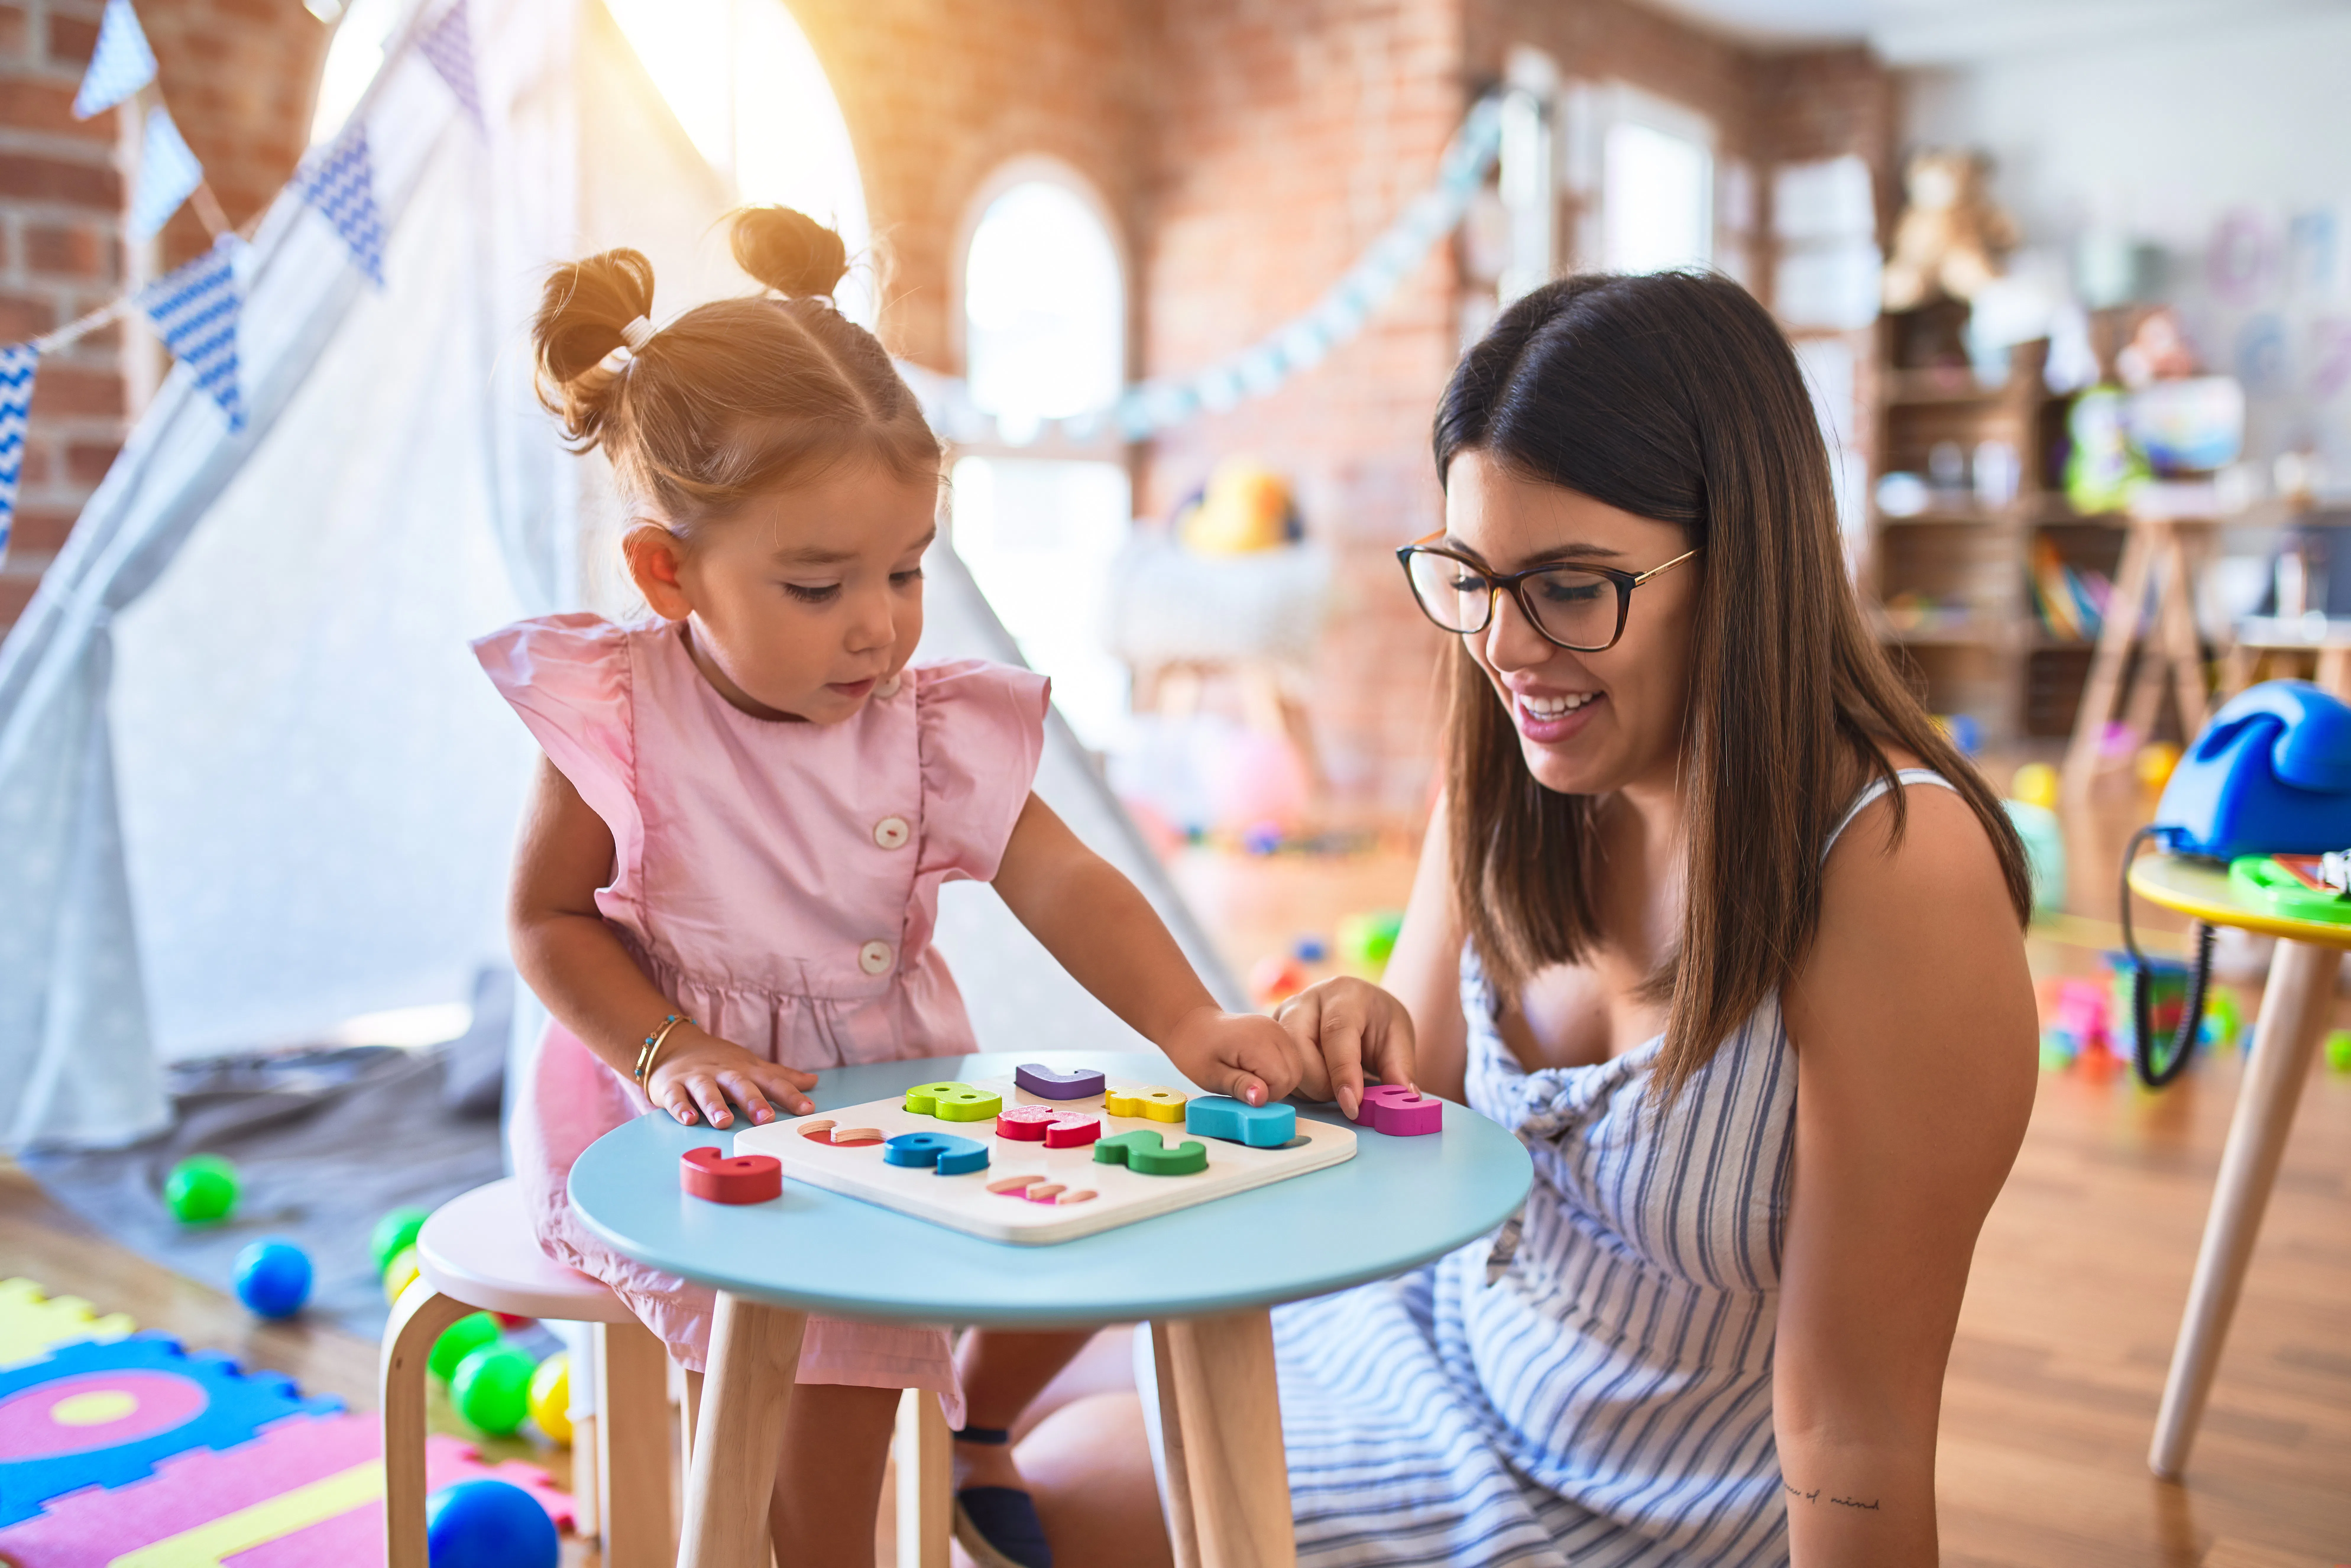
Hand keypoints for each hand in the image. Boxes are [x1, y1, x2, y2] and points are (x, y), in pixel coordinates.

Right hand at [644, 1026, 816, 1127]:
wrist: (673, 1045)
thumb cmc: (719, 1061)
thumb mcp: (750, 1066)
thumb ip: (780, 1077)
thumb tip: (813, 1082)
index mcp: (745, 1070)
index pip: (771, 1082)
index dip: (790, 1095)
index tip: (808, 1109)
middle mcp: (723, 1073)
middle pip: (740, 1085)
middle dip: (754, 1102)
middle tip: (766, 1119)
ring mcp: (696, 1078)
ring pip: (707, 1091)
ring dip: (715, 1106)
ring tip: (724, 1122)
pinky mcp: (671, 1086)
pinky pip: (676, 1097)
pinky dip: (680, 1108)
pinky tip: (688, 1120)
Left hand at [1160, 1006, 1311, 1107]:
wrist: (1193, 1026)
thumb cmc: (1196, 1051)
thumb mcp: (1211, 1075)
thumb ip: (1239, 1086)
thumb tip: (1261, 1098)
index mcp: (1258, 1040)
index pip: (1284, 1080)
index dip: (1266, 1093)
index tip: (1243, 1088)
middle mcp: (1274, 1031)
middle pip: (1295, 1074)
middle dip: (1274, 1087)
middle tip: (1245, 1083)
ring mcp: (1278, 1029)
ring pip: (1296, 1068)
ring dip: (1276, 1079)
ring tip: (1249, 1074)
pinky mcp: (1279, 1032)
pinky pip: (1290, 1059)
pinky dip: (1277, 1069)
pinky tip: (1256, 1066)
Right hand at [1274, 978, 1417, 1120]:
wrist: (1359, 1007)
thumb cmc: (1378, 1021)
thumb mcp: (1398, 1038)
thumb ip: (1400, 1068)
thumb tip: (1405, 1099)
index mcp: (1344, 993)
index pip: (1336, 1033)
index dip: (1343, 1073)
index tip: (1353, 1106)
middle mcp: (1307, 999)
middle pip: (1299, 1047)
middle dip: (1321, 1083)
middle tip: (1345, 1095)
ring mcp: (1284, 1015)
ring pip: (1284, 1061)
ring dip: (1309, 1086)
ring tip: (1335, 1083)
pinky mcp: (1273, 1034)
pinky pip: (1278, 1068)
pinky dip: (1299, 1085)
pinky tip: (1319, 1079)